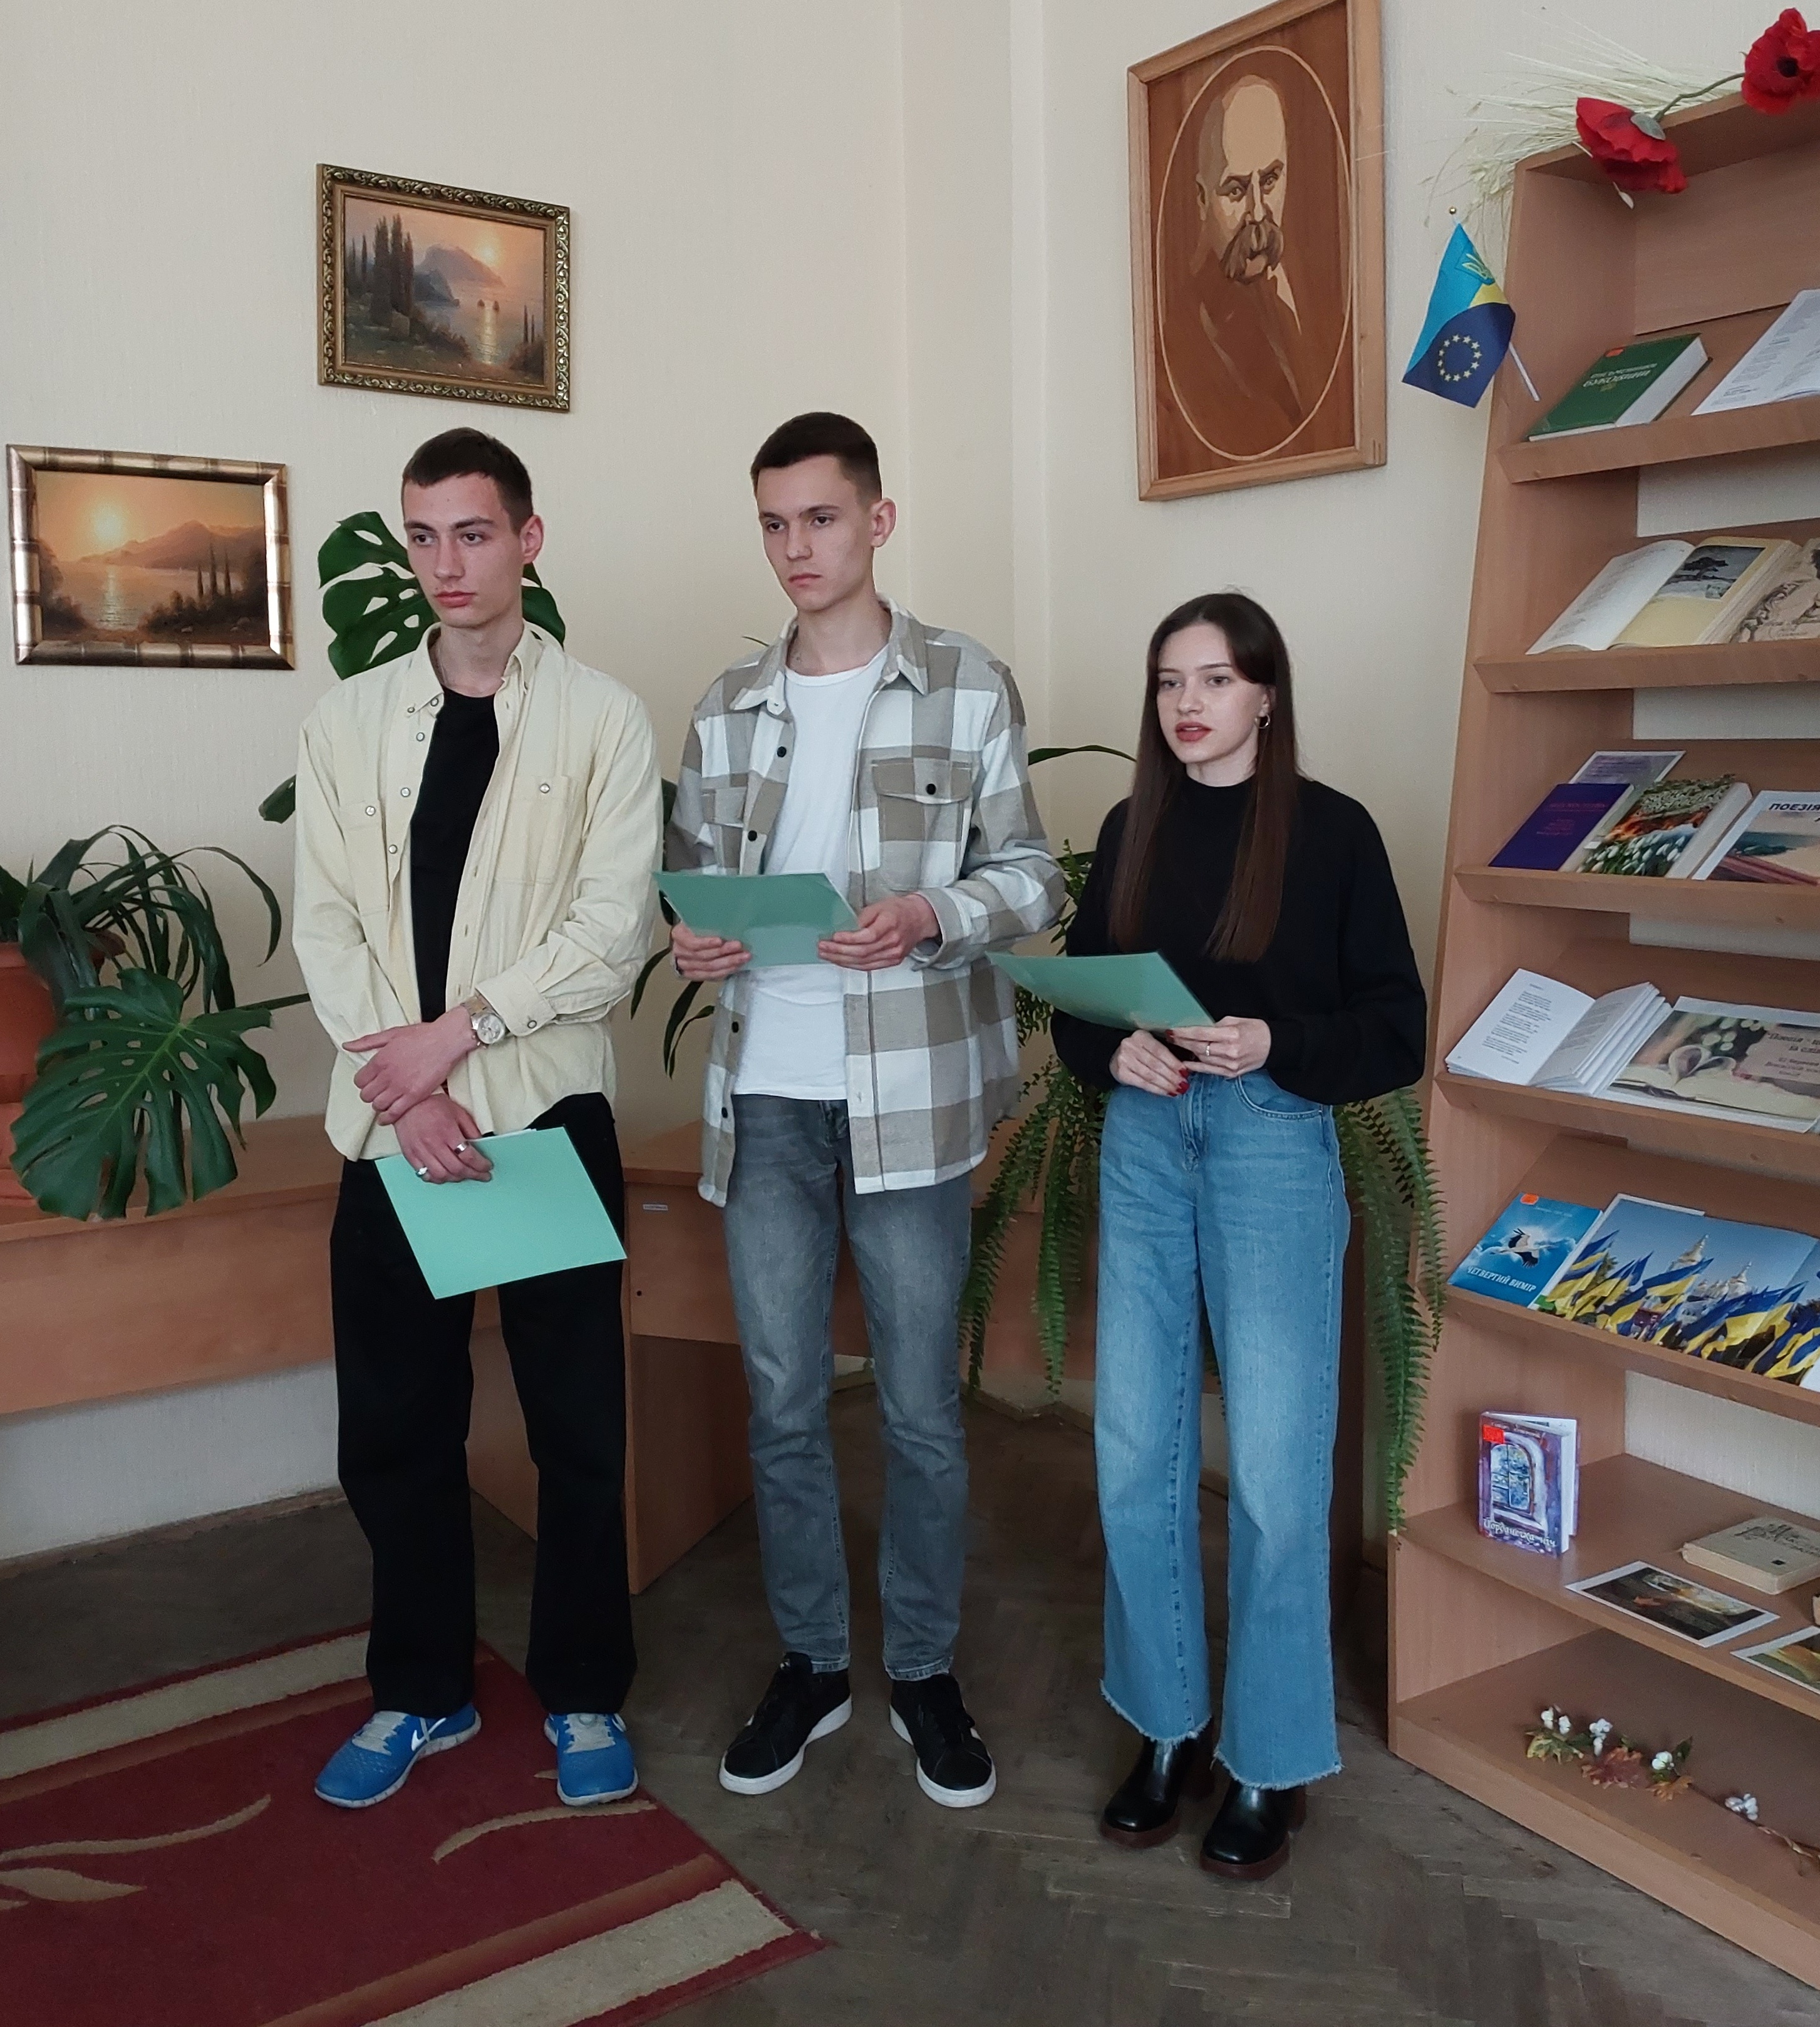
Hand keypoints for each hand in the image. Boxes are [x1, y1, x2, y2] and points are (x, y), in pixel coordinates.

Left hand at [346, 1008, 476, 1124]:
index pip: (359, 1081)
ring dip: (379, 1105)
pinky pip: (394, 1113)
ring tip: (384, 1101)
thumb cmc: (422, 1035)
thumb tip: (347, 1045)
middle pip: (366, 1095)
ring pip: (378, 1105)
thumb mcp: (390, 1034)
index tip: (369, 1082)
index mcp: (379, 1060)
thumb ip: (366, 1042)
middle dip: (370, 1094)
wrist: (446, 1040)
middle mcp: (387, 1075)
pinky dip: (387, 1118)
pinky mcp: (414, 1096)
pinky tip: (386, 1118)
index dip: (363, 1083)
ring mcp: (400, 1087)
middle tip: (376, 1092)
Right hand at [394, 1094, 491, 1182]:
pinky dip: (436, 1178)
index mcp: (448, 1132)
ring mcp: (421, 1151)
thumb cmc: (431, 1104)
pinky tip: (444, 1175)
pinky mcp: (411, 1155)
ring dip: (456, 1179)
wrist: (407, 1103)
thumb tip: (481, 1143)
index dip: (481, 1165)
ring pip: (441, 1175)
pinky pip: (424, 1174)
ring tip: (464, 1175)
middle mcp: (434, 1144)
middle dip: (473, 1175)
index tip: (487, 1167)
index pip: (468, 1156)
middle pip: (457, 1169)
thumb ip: (471, 1129)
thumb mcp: (458, 1112)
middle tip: (481, 1175)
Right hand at [672, 920, 749, 980]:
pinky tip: (736, 966)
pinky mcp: (695, 975)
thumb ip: (709, 921)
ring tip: (743, 957)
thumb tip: (731, 920)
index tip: (720, 940)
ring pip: (708, 968)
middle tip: (739, 946)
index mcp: (679, 935)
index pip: (691, 942)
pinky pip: (711, 976)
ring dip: (728, 963)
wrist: (692, 937)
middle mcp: (680, 952)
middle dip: (723, 952)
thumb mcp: (700, 919)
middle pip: (702, 956)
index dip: (706, 943)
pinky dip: (725, 971)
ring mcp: (686, 966)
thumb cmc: (698, 926)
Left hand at [819, 893, 939, 970]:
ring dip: (842, 960)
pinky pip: (869, 967)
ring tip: (827, 955)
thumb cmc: (900, 911)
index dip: (849, 938)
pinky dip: (852, 965)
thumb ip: (861, 917)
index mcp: (891, 924)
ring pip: (864, 962)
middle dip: (839, 951)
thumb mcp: (879, 906)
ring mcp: (893, 954)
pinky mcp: (892, 961)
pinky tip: (841, 961)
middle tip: (823, 947)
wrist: (919, 919)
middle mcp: (893, 941)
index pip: (868, 936)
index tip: (835, 937)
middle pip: (863, 952)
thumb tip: (844, 928)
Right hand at [1112, 1030, 1189, 1097]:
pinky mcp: (1121, 1073)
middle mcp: (1130, 1046)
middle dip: (1172, 1076)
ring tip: (1177, 1090)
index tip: (1185, 1072)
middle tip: (1183, 1085)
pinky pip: (1142, 1083)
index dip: (1174, 1063)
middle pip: (1156, 1064)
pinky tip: (1165, 1092)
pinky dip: (1156, 1089)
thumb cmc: (1139, 1052)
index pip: (1160, 1051)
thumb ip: (1166, 1053)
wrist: (1114, 1056)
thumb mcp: (1150, 1045)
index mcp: (1141, 1036)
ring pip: (1150, 1075)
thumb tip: (1186, 1067)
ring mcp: (1124, 1060)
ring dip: (1166, 1084)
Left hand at [1170, 1017, 1271, 1078]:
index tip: (1172, 1031)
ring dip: (1188, 1052)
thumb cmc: (1255, 1029)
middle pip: (1199, 1047)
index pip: (1201, 1034)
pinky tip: (1185, 1063)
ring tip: (1177, 1046)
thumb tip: (1198, 1029)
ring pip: (1202, 1059)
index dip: (1184, 1033)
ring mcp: (1230, 1064)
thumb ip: (1216, 1026)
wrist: (1273, 1045)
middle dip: (1182, 1042)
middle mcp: (1230, 1051)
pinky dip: (1196, 1067)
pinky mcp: (1231, 1073)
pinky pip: (1209, 1070)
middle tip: (1170, 1037)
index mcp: (1231, 1035)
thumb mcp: (1236, 1020)